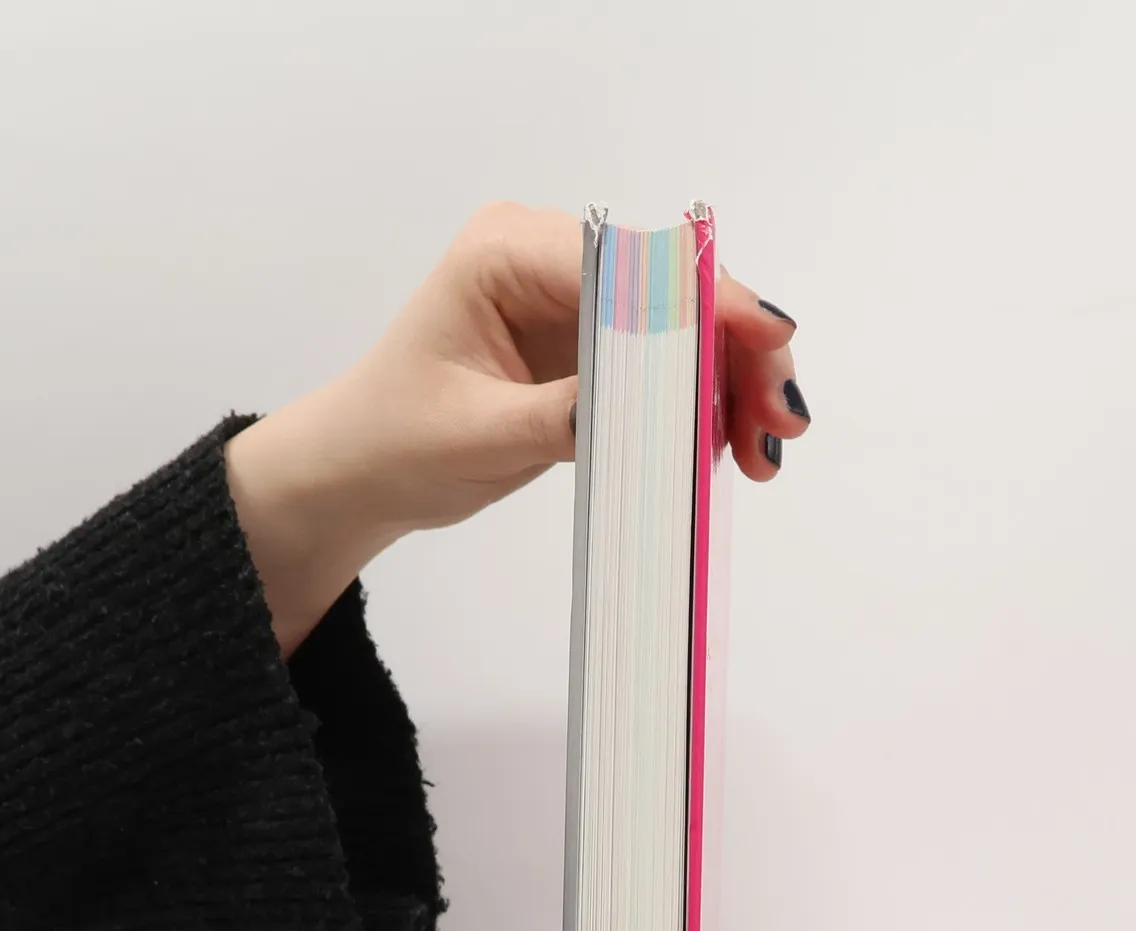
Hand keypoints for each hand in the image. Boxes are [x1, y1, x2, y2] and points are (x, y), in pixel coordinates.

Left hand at [224, 201, 807, 652]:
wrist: (356, 476)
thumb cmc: (393, 442)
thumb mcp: (481, 434)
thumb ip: (572, 412)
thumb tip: (668, 403)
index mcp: (509, 250)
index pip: (633, 266)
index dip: (710, 305)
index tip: (768, 345)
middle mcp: (548, 261)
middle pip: (673, 293)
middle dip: (734, 353)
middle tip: (778, 424)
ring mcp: (572, 306)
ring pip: (681, 332)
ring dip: (728, 386)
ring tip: (760, 450)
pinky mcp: (586, 353)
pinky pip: (663, 370)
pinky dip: (699, 407)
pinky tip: (727, 446)